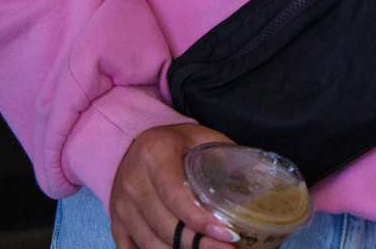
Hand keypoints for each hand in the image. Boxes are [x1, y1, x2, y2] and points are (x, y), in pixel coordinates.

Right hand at [108, 124, 239, 248]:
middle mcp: (133, 182)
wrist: (133, 143)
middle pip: (165, 225)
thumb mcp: (201, 138)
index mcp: (154, 156)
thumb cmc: (174, 143)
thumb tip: (259, 181)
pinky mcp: (116, 222)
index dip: (201, 220)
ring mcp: (121, 205)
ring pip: (150, 243)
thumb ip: (226, 155)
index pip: (176, 196)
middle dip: (199, 245)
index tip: (228, 235)